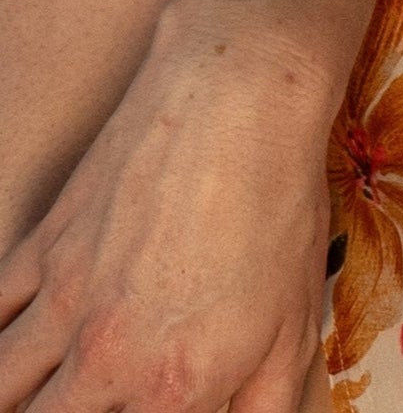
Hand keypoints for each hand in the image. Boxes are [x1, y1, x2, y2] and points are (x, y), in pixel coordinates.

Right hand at [0, 16, 330, 412]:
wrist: (237, 98)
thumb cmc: (277, 204)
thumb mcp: (295, 320)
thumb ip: (266, 405)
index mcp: (171, 391)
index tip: (140, 412)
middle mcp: (106, 359)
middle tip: (85, 404)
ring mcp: (66, 301)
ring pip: (4, 387)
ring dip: (15, 397)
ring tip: (34, 396)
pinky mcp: (46, 246)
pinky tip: (11, 346)